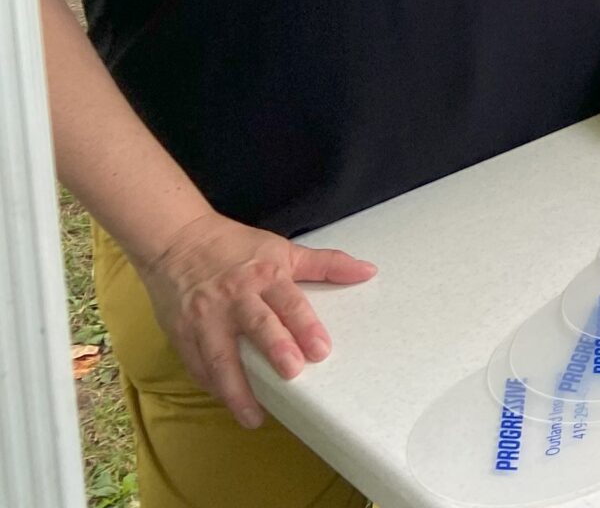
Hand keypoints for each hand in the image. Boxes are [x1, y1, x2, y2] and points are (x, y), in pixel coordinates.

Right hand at [137, 210, 374, 427]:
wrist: (176, 240)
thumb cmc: (235, 247)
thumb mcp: (283, 249)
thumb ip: (326, 264)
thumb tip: (367, 271)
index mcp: (265, 275)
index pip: (289, 302)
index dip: (305, 326)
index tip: (321, 350)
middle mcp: (235, 297)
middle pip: (257, 326)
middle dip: (275, 349)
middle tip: (292, 374)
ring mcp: (205, 317)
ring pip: (220, 356)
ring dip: (236, 389)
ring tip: (253, 416)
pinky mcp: (181, 332)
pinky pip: (196, 364)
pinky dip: (211, 385)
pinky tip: (225, 402)